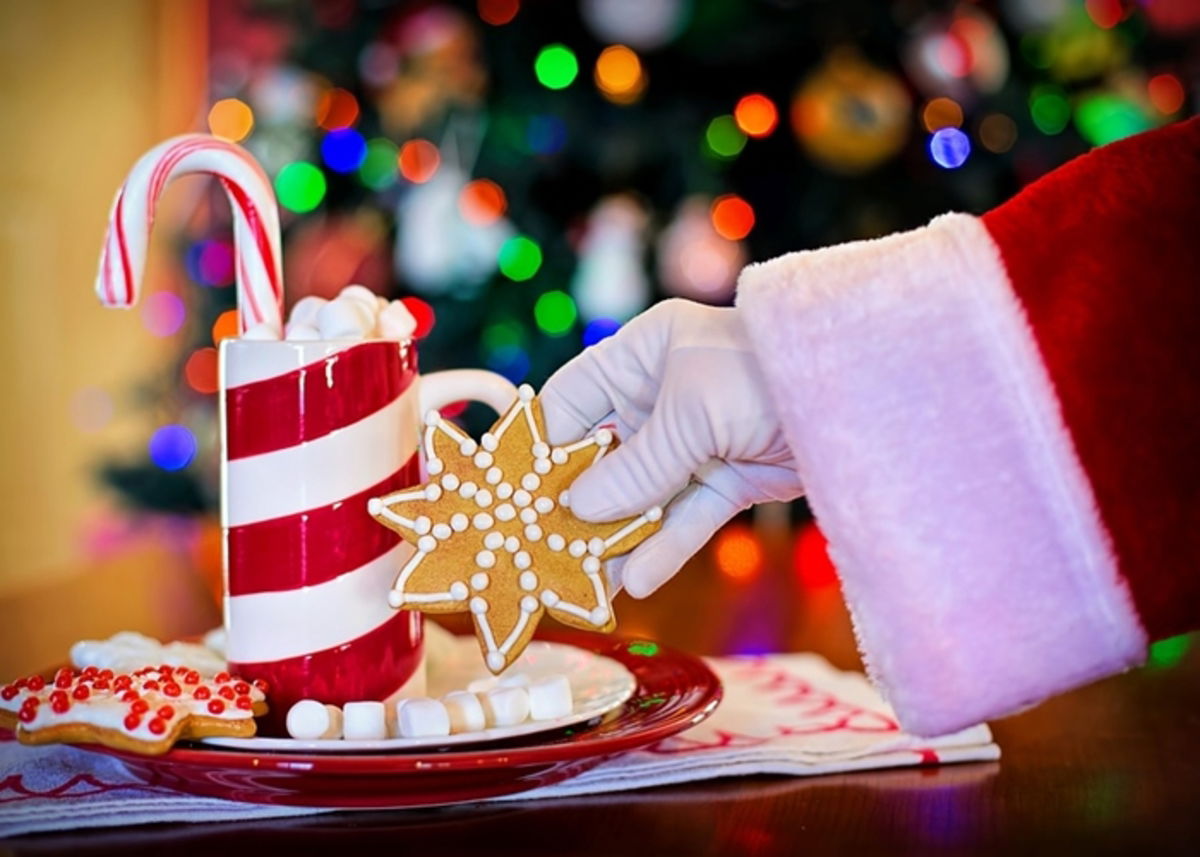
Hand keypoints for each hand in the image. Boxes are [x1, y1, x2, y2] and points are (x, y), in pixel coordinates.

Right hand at [540, 299, 802, 596]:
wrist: (865, 394)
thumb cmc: (767, 374)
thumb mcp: (692, 412)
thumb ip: (636, 466)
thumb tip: (576, 509)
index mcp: (641, 355)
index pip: (570, 402)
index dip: (541, 447)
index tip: (511, 496)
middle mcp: (661, 396)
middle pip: (601, 457)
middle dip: (574, 504)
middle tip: (540, 550)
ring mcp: (694, 440)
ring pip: (640, 495)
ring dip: (614, 538)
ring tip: (582, 583)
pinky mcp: (727, 477)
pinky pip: (684, 516)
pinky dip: (663, 547)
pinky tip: (635, 581)